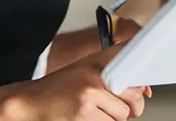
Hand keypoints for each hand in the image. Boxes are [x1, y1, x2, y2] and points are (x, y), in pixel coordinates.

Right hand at [7, 43, 149, 120]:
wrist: (31, 102)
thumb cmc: (59, 88)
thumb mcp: (86, 70)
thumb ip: (114, 73)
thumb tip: (144, 89)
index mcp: (98, 60)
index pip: (134, 63)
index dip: (141, 80)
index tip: (144, 88)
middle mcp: (96, 74)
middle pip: (134, 97)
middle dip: (127, 108)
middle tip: (110, 106)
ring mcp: (90, 94)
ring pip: (123, 116)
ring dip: (113, 119)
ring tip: (94, 112)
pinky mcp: (84, 114)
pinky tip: (87, 118)